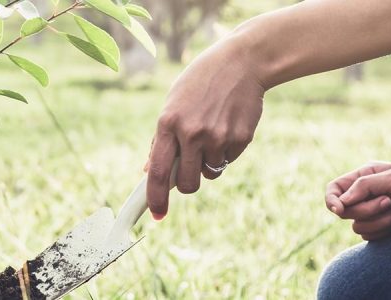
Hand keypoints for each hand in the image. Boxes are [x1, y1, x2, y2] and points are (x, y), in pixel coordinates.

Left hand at [146, 39, 264, 219]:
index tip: (157, 215)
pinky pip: (229, 160)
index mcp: (169, 123)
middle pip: (187, 184)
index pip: (158, 172)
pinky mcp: (241, 138)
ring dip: (209, 163)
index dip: (155, 198)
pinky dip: (226, 151)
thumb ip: (161, 138)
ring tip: (212, 133)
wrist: (241, 62)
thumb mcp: (174, 103)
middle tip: (190, 170)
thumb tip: (149, 170)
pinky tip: (228, 125)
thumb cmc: (200, 83)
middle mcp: (192, 133)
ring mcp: (218, 137)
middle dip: (187, 185)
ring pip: (210, 173)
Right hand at [325, 162, 390, 239]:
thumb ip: (365, 186)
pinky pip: (370, 237)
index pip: (334, 189)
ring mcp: (375, 211)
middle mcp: (366, 194)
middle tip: (389, 202)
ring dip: (378, 222)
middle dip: (366, 210)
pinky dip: (384, 231)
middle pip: (344, 211)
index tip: (339, 209)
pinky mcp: (384, 226)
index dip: (331, 200)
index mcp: (365, 176)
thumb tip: (340, 202)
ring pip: (357, 226)